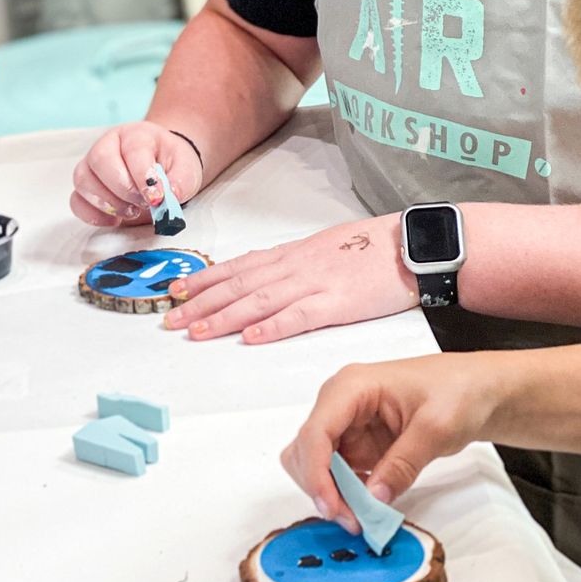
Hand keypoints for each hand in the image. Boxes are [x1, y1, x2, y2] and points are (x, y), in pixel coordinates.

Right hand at [70, 122, 202, 226]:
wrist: (160, 168)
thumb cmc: (170, 165)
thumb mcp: (185, 168)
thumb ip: (181, 180)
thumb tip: (169, 195)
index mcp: (135, 135)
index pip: (133, 149)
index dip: (144, 175)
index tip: (157, 197)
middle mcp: (108, 145)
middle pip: (100, 160)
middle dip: (123, 189)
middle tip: (144, 204)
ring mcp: (92, 166)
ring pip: (83, 180)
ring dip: (108, 202)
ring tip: (131, 211)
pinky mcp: (85, 188)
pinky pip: (76, 201)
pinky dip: (92, 215)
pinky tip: (114, 219)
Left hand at [163, 213, 416, 342]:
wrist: (410, 244)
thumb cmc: (371, 249)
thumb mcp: (323, 250)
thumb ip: (294, 265)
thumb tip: (267, 278)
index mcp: (290, 255)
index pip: (238, 266)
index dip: (205, 279)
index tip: (177, 289)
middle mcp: (293, 266)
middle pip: (238, 284)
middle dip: (201, 302)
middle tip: (170, 318)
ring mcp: (313, 283)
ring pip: (258, 301)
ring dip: (224, 317)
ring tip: (196, 331)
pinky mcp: (336, 303)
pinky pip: (298, 316)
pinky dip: (271, 326)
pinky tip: (249, 337)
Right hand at [281, 355, 498, 527]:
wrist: (476, 390)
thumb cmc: (457, 392)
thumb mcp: (436, 427)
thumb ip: (403, 464)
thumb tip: (374, 499)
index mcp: (352, 387)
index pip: (316, 431)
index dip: (316, 473)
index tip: (334, 509)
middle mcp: (340, 403)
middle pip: (306, 449)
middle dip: (320, 487)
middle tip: (352, 521)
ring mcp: (347, 424)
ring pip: (314, 463)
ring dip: (329, 493)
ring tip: (360, 518)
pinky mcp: (357, 443)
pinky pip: (337, 472)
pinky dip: (344, 493)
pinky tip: (367, 507)